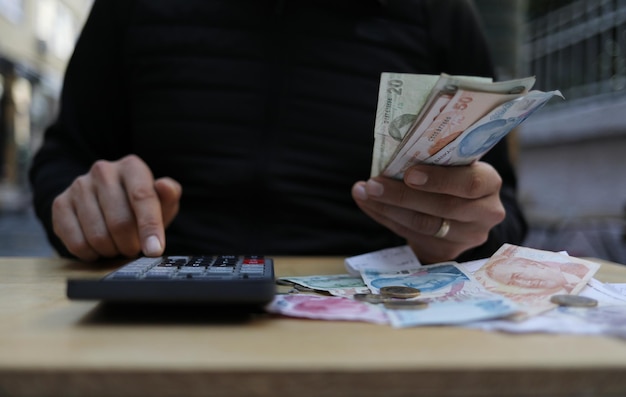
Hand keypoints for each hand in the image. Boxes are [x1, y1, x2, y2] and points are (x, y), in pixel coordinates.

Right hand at [52, 154, 181, 260]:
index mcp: (131, 167)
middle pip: (119, 221)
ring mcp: (79, 186)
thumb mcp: (162, 201)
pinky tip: (99, 248)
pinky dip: (91, 254)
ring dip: (112, 250)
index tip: (155, 250)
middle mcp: (103, 171)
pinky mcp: (60, 204)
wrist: (106, 202)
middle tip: (134, 248)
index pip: (142, 197)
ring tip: (118, 246)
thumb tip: (165, 186)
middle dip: (131, 244)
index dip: (150, 227)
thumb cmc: (139, 205)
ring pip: (98, 235)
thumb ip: (169, 196)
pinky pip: (76, 242)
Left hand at [351, 162, 504, 263]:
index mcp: (489, 182)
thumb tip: (388, 159)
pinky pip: (412, 236)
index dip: (439, 180)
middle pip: (443, 207)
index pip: (469, 183)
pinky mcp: (448, 252)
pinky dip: (386, 219)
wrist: (457, 213)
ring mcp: (469, 237)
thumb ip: (432, 162)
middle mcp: (487, 213)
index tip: (409, 174)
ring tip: (365, 193)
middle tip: (373, 184)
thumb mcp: (451, 166)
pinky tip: (370, 206)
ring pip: (424, 225)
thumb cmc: (450, 178)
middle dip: (402, 195)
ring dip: (388, 208)